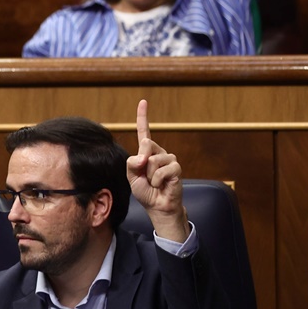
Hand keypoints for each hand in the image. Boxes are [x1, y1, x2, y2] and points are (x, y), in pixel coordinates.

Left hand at [126, 99, 188, 242]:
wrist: (157, 206)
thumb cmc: (145, 191)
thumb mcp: (131, 176)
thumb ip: (132, 163)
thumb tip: (143, 157)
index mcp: (146, 152)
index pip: (144, 131)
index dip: (143, 116)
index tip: (143, 101)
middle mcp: (158, 152)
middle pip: (145, 144)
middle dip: (141, 161)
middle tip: (145, 176)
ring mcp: (168, 159)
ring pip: (153, 160)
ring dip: (150, 175)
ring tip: (154, 182)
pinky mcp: (176, 168)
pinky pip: (162, 170)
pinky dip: (158, 180)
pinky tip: (161, 185)